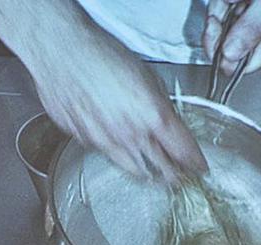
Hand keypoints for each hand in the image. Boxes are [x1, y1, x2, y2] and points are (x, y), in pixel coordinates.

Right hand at [28, 26, 207, 182]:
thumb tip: (167, 121)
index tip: (200, 167)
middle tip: (181, 178)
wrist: (60, 49)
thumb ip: (160, 105)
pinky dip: (116, 153)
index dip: (195, 163)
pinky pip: (105, 153)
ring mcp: (105, 142)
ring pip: (134, 169)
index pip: (183, 151)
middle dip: (175, 175)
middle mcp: (130, 135)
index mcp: (152, 116)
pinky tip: (118, 146)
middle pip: (161, 168)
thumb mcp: (146, 75)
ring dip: (148, 173)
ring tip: (155, 175)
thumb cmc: (100, 53)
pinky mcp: (83, 141)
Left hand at [202, 0, 260, 75]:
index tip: (215, 23)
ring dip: (231, 8)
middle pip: (232, 46)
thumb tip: (228, 54)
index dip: (218, 45)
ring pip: (237, 29)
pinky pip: (247, 20)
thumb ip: (250, 29)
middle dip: (224, 20)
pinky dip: (240, 5)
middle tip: (230, 2)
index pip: (233, 65)